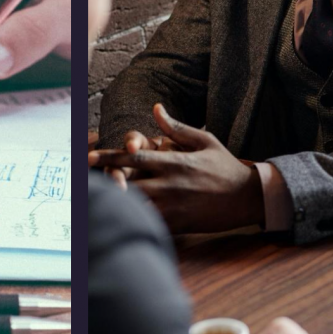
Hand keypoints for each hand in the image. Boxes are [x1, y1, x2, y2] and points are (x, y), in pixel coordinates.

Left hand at [87, 104, 264, 232]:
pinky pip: (151, 224)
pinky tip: (122, 221)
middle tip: (84, 185)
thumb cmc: (225, 167)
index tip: (89, 157)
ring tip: (96, 203)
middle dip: (106, 184)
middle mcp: (170, 184)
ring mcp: (174, 206)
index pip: (134, 158)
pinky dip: (136, 222)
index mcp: (174, 162)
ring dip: (118, 205)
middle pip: (128, 185)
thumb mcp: (204, 141)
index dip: (109, 157)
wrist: (248, 197)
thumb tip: (157, 108)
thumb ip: (176, 128)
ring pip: (136, 207)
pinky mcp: (179, 224)